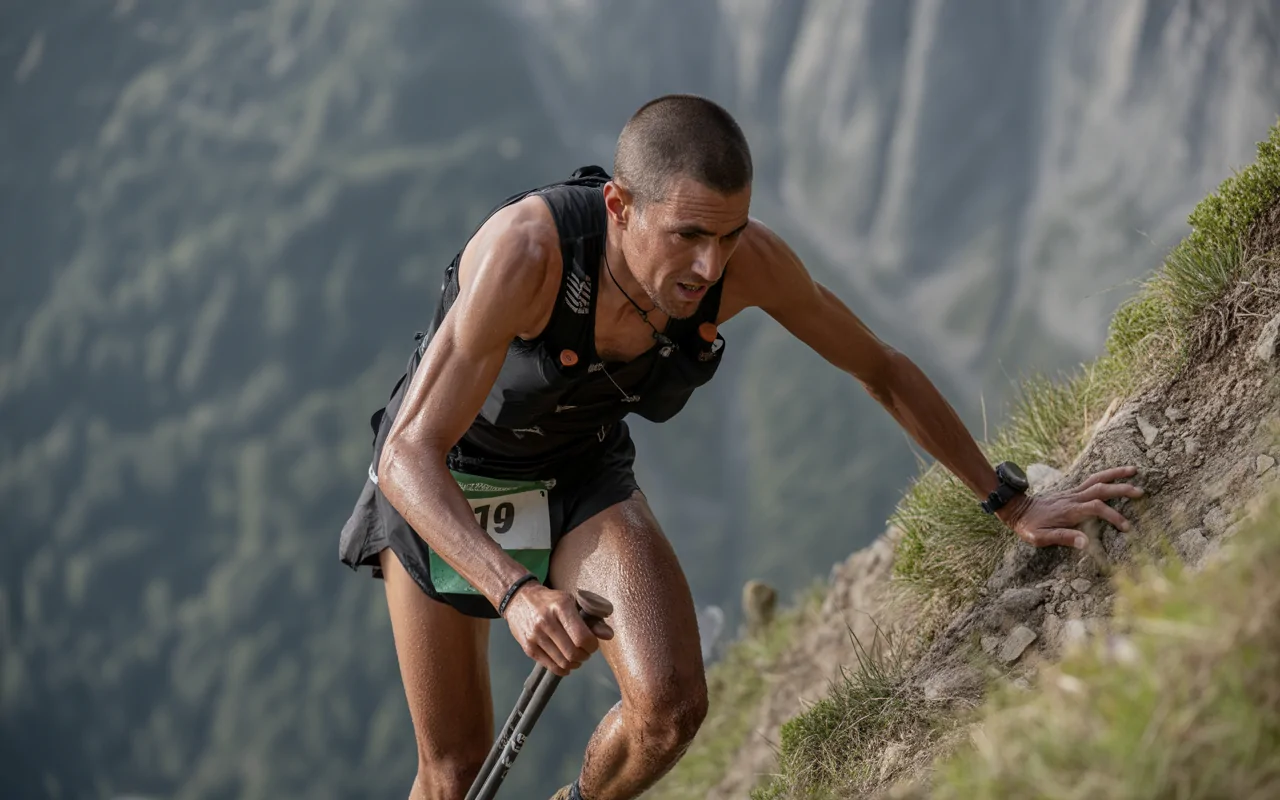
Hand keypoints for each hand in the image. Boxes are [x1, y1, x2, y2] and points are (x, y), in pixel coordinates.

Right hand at [503, 583, 614, 676]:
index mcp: (561, 606)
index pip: (582, 636)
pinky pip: (551, 666)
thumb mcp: (571, 602)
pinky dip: (563, 669)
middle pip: (573, 652)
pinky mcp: (528, 648)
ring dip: (575, 663)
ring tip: (576, 657)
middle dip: (585, 656)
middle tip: (585, 651)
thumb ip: (592, 619)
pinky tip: (566, 664)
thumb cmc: (550, 600)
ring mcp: (535, 636)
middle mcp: (546, 621)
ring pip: (563, 662)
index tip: (593, 644)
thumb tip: (609, 635)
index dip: (592, 646)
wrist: (518, 599)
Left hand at [999, 466, 1143, 548]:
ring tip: (1134, 470)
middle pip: (1100, 489)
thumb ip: (1063, 538)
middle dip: (1121, 489)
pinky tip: (1116, 474)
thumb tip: (1085, 543)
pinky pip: (1091, 480)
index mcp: (1068, 510)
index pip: (1096, 508)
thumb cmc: (1028, 526)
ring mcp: (1072, 493)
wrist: (1016, 510)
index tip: (1126, 527)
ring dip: (1115, 474)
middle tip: (1141, 491)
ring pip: (1096, 479)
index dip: (1113, 516)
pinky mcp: (1071, 491)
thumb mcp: (1040, 537)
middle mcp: (1072, 498)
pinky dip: (1105, 475)